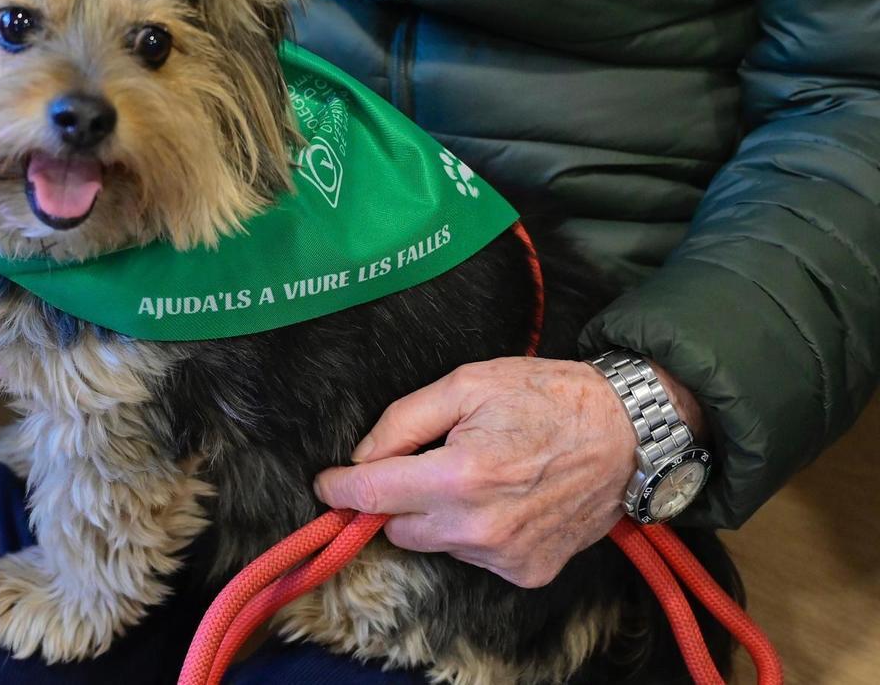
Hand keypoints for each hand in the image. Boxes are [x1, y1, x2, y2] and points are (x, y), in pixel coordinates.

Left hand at [314, 357, 705, 587]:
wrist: (627, 433)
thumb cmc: (548, 397)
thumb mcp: (468, 383)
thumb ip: (405, 419)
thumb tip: (363, 457)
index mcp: (461, 474)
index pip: (374, 494)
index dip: (341, 488)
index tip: (327, 484)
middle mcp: (479, 526)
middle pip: (398, 527)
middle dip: (397, 497)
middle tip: (425, 463)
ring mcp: (505, 555)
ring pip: (435, 543)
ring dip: (438, 514)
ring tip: (480, 473)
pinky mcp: (527, 572)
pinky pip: (474, 555)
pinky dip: (475, 531)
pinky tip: (505, 498)